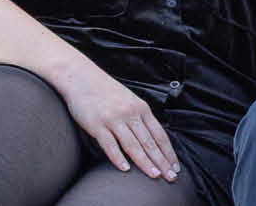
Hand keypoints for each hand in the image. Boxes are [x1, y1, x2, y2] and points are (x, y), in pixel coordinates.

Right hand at [51, 70, 179, 181]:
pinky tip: (125, 168)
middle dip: (162, 161)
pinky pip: (109, 144)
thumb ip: (140, 117)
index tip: (175, 167)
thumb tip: (152, 138)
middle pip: (149, 142)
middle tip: (171, 177)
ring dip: (145, 162)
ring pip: (133, 145)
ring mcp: (113, 119)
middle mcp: (130, 114)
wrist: (81, 78)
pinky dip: (118, 158)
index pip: (159, 135)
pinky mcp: (97, 125)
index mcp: (141, 108)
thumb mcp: (129, 100)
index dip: (168, 152)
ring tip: (154, 175)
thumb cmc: (106, 91)